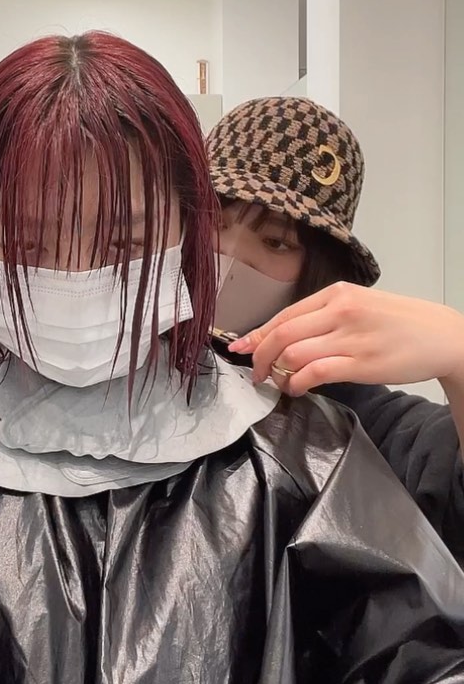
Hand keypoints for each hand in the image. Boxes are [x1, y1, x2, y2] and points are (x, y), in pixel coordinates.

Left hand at [228, 282, 463, 396]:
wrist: (443, 336)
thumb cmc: (399, 322)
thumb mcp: (359, 305)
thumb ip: (322, 317)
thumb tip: (281, 336)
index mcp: (336, 293)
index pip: (284, 315)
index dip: (257, 335)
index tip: (240, 348)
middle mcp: (340, 310)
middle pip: (282, 334)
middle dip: (260, 356)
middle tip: (255, 372)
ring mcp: (351, 337)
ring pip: (294, 353)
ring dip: (277, 372)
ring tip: (279, 382)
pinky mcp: (361, 363)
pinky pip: (315, 373)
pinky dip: (297, 383)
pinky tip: (296, 389)